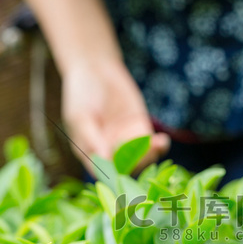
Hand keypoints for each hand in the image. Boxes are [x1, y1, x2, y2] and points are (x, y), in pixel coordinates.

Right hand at [63, 58, 169, 174]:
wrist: (97, 69)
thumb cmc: (82, 93)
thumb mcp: (80, 116)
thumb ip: (90, 138)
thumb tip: (103, 161)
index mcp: (89, 153)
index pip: (102, 172)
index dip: (113, 174)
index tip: (124, 169)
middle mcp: (109, 152)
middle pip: (125, 168)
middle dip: (136, 162)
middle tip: (145, 152)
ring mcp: (126, 143)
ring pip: (141, 159)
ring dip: (150, 155)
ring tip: (156, 143)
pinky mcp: (141, 131)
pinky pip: (152, 146)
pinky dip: (159, 146)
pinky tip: (162, 140)